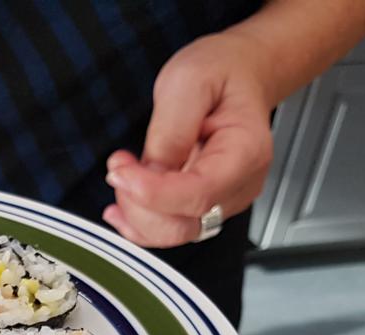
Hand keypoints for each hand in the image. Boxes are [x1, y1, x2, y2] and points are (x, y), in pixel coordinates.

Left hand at [103, 32, 274, 248]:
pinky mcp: (205, 204)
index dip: (153, 193)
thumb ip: (171, 129)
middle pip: (183, 224)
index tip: (120, 172)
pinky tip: (122, 204)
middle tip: (119, 165)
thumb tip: (151, 172)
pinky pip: (170, 228)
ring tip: (122, 174)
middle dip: (138, 204)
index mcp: (246, 153)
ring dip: (136, 213)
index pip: (198, 194)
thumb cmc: (222, 72)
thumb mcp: (189, 82)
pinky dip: (140, 222)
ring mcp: (224, 199)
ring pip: (173, 232)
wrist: (239, 72)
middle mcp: (240, 184)